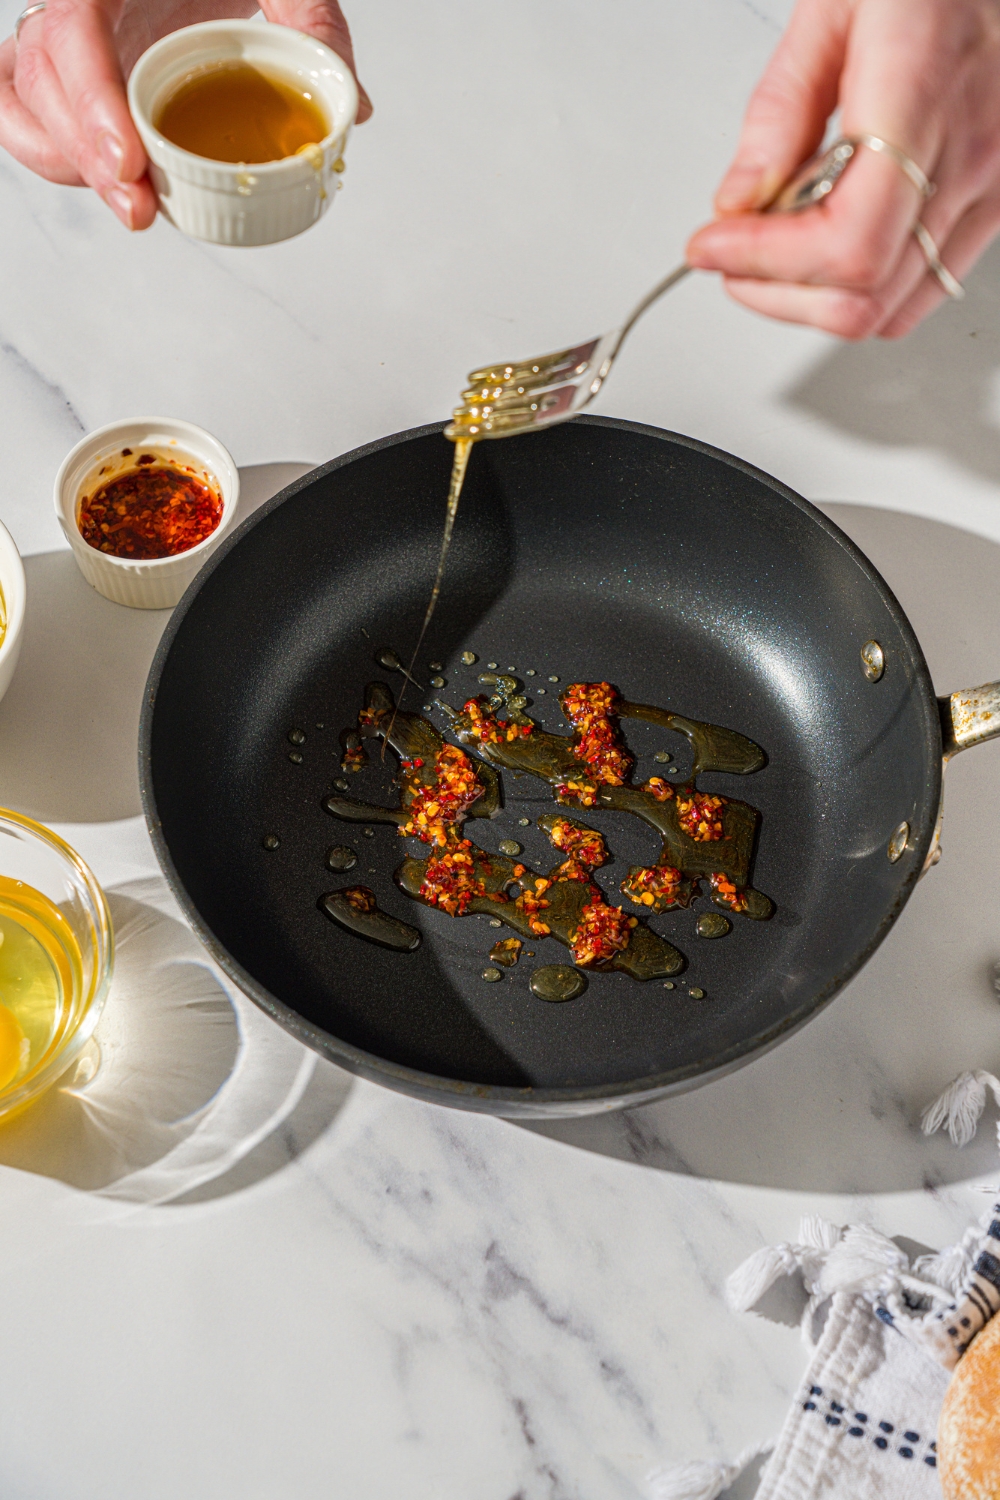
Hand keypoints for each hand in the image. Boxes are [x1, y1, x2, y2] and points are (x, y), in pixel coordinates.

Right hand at [0, 0, 370, 230]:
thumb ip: (313, 17)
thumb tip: (356, 107)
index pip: (73, 31)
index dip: (91, 101)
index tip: (131, 162)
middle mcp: (76, 1)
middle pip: (43, 79)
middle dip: (87, 158)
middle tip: (141, 209)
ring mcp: (62, 35)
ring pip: (25, 100)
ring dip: (70, 164)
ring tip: (132, 203)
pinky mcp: (64, 68)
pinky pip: (21, 108)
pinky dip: (49, 152)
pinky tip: (104, 180)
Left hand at [686, 0, 999, 337]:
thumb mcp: (831, 5)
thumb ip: (781, 108)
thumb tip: (740, 199)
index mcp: (922, 95)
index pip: (847, 241)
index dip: (766, 262)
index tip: (714, 245)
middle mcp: (971, 154)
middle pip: (864, 293)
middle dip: (775, 292)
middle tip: (730, 258)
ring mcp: (991, 185)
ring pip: (891, 309)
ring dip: (811, 300)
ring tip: (770, 255)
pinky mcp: (994, 199)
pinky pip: (923, 288)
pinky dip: (860, 290)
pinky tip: (824, 250)